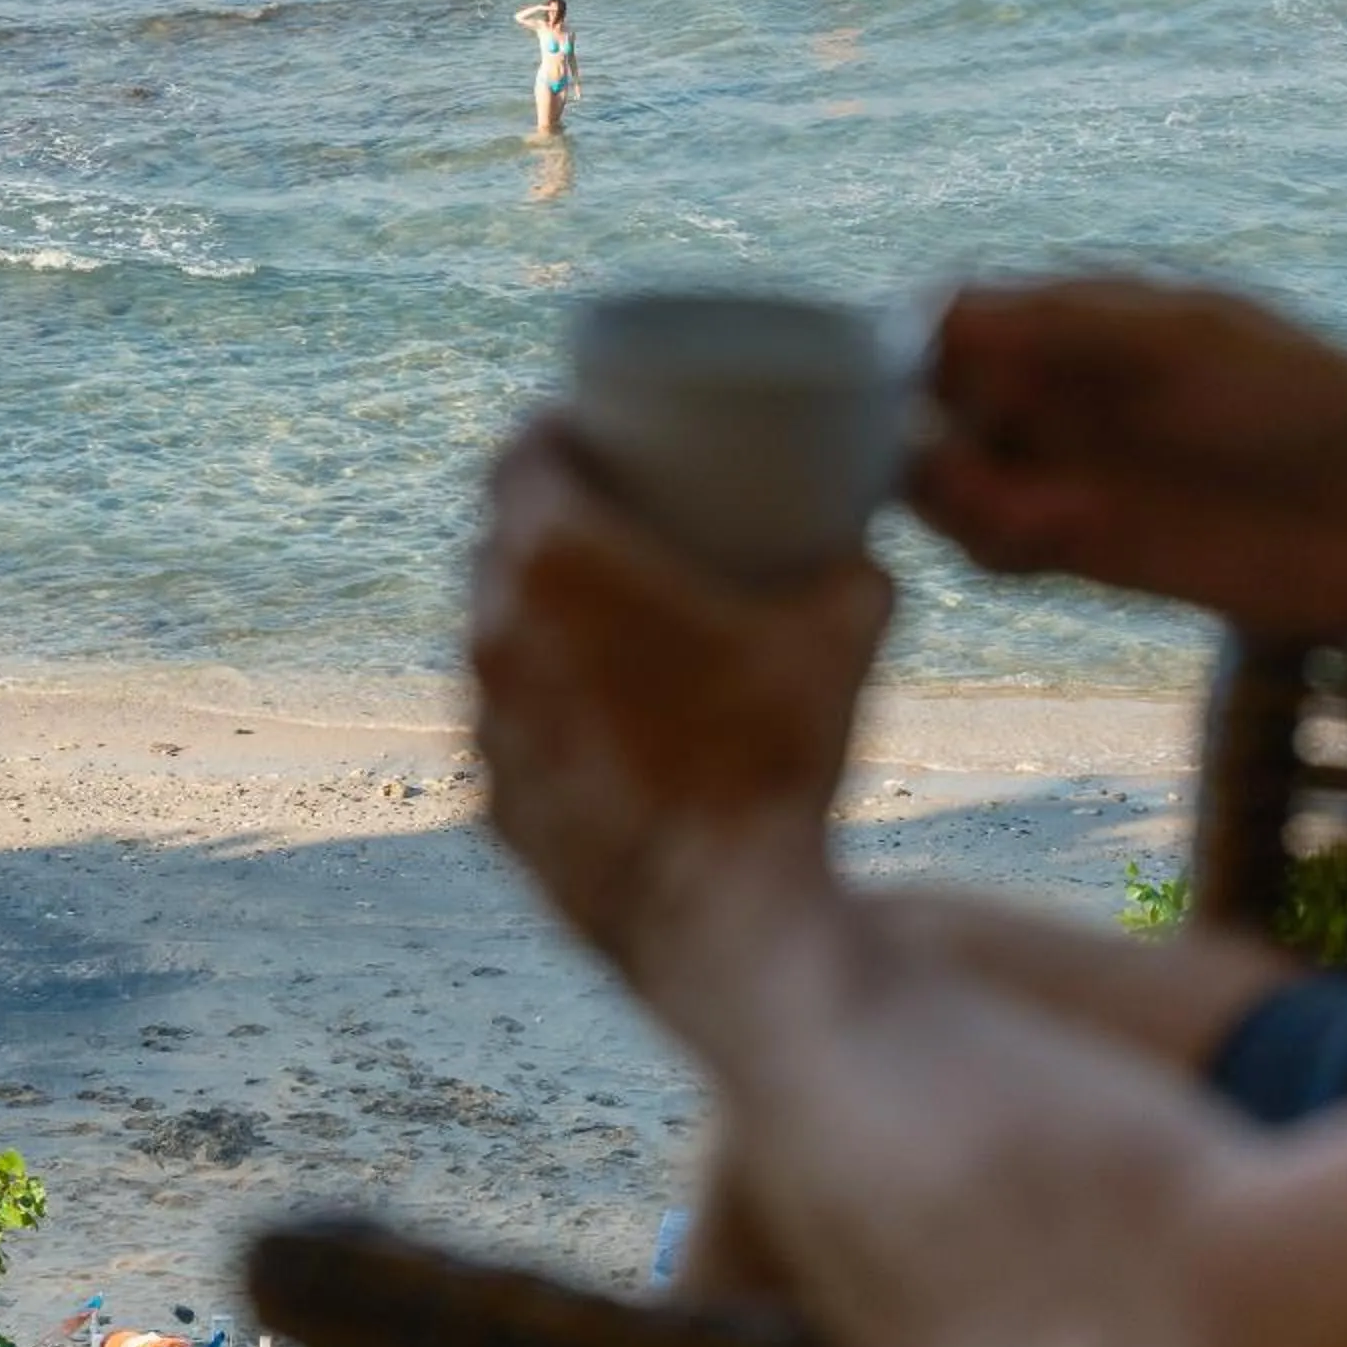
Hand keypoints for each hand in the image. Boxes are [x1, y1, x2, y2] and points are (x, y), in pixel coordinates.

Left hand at [469, 417, 888, 990]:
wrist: (723, 918)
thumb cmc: (778, 761)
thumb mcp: (845, 635)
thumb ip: (854, 568)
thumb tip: (862, 550)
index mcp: (554, 562)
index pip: (518, 454)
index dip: (553, 428)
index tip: (592, 427)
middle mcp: (493, 631)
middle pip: (496, 540)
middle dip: (544, 514)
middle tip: (611, 512)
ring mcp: (484, 722)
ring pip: (491, 633)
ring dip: (535, 610)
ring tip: (600, 612)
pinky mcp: (492, 799)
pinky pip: (506, 723)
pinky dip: (542, 702)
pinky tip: (591, 712)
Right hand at [913, 276, 1346, 638]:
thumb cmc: (1303, 404)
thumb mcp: (1185, 344)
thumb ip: (1065, 329)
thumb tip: (935, 311)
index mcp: (1073, 321)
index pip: (947, 321)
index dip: (904, 347)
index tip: (899, 379)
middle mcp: (1051, 392)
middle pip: (926, 405)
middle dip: (914, 432)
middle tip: (957, 461)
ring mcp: (1059, 470)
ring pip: (944, 483)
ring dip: (954, 499)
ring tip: (1026, 513)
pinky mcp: (1076, 548)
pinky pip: (991, 547)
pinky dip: (995, 545)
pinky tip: (1051, 541)